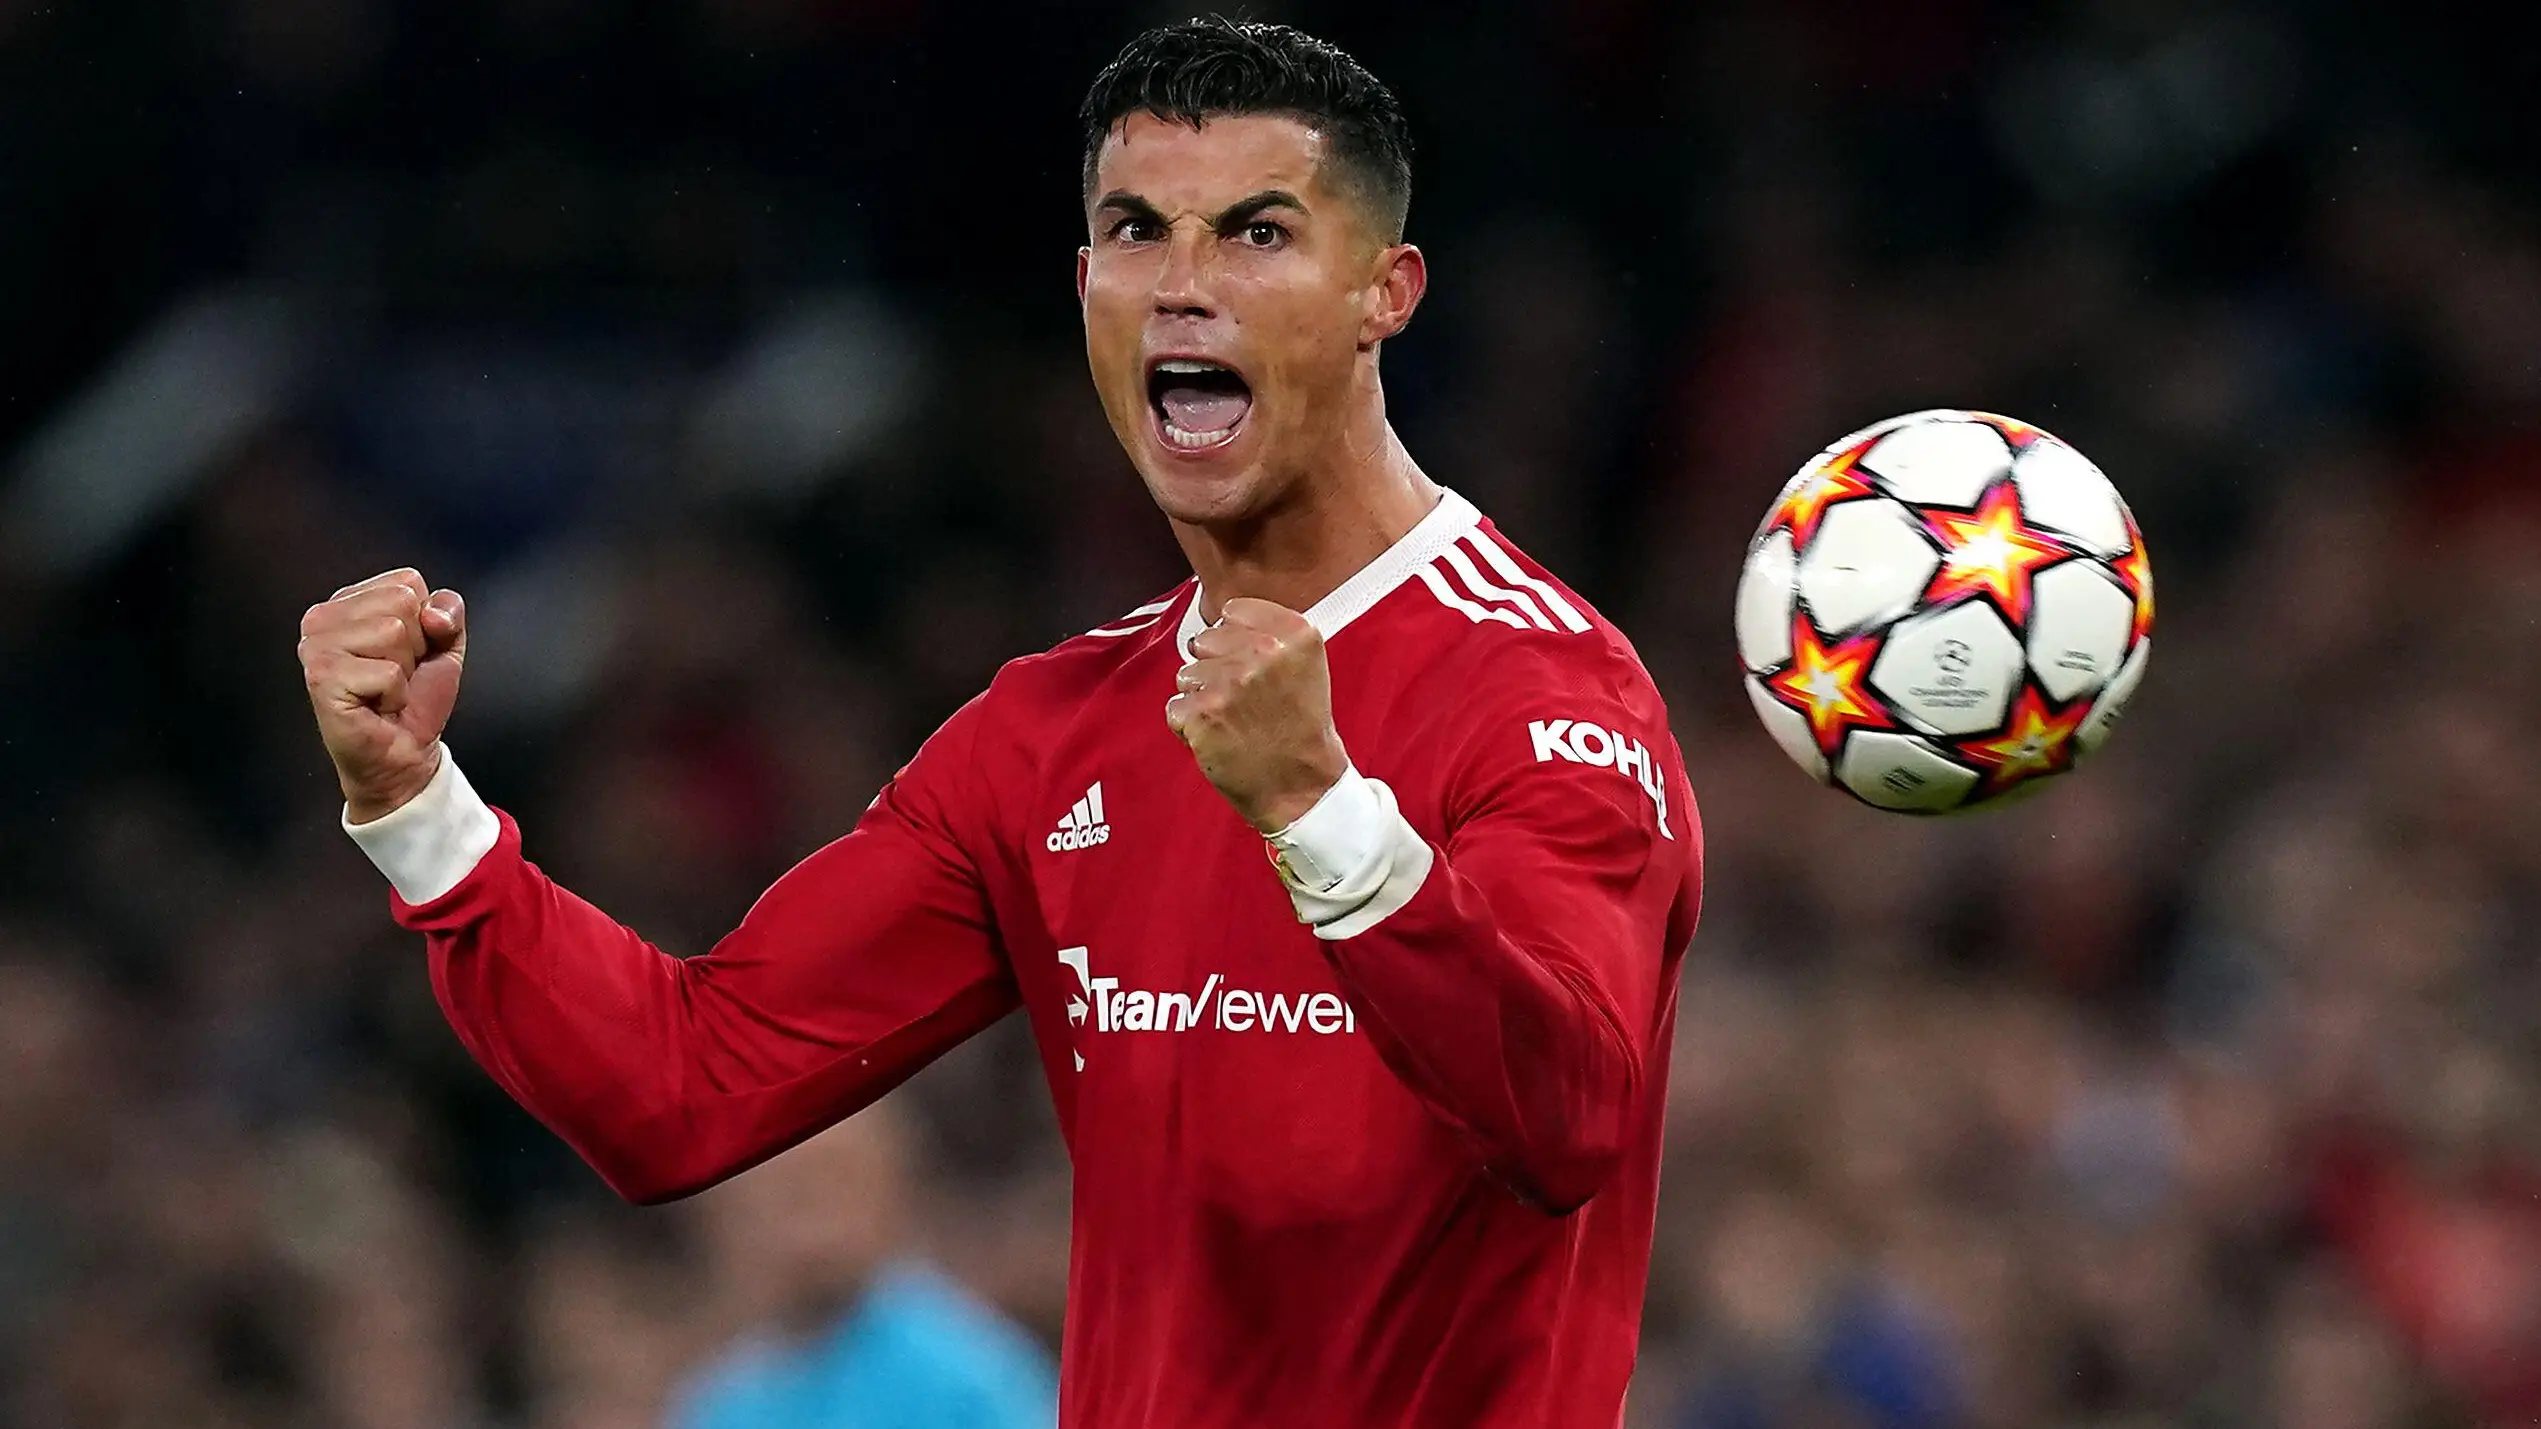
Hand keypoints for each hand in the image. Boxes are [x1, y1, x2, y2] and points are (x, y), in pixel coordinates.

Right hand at [299, 568, 467, 823]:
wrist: (404, 752)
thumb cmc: (415, 698)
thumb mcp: (444, 644)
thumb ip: (448, 611)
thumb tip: (432, 613)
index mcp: (348, 602)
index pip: (407, 582)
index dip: (425, 622)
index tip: (408, 653)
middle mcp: (323, 617)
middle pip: (402, 603)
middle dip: (415, 646)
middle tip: (396, 675)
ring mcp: (317, 646)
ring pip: (394, 632)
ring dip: (404, 671)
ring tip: (386, 689)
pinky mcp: (322, 677)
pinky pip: (387, 672)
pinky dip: (395, 694)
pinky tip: (377, 705)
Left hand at [1166, 597, 1349, 833]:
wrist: (1302, 788)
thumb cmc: (1301, 729)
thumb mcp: (1305, 666)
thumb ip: (1269, 634)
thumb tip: (1219, 621)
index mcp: (1295, 635)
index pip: (1233, 612)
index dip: (1235, 641)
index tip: (1252, 665)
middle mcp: (1263, 652)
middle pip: (1205, 641)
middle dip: (1216, 668)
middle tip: (1244, 700)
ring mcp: (1229, 683)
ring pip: (1187, 674)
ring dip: (1202, 698)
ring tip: (1234, 721)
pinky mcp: (1201, 713)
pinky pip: (1175, 707)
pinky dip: (1189, 726)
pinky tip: (1219, 738)